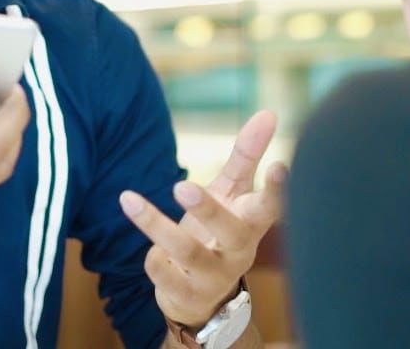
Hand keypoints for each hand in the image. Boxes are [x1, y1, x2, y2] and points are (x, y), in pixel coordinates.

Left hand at [119, 111, 284, 327]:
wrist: (203, 296)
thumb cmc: (220, 231)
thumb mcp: (232, 193)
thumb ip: (247, 155)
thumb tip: (268, 112)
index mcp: (251, 222)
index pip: (271, 206)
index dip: (278, 189)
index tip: (280, 165)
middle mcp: (237, 251)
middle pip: (231, 232)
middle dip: (208, 210)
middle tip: (182, 186)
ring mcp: (213, 276)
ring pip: (189, 253)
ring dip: (158, 227)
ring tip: (130, 200)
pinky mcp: (187, 294)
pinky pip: (167, 278)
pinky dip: (155, 261)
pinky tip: (148, 250)